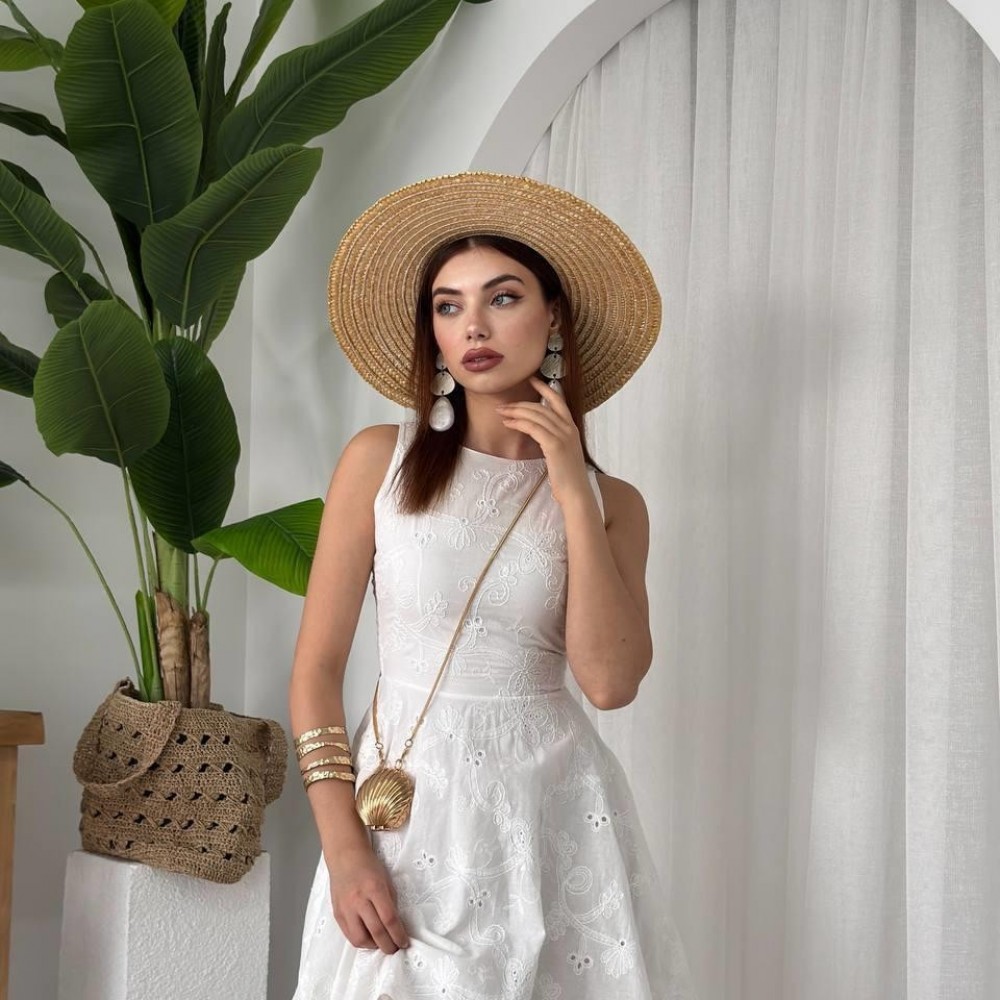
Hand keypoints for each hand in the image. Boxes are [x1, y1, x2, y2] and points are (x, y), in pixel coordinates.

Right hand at [327, 844, 408, 953]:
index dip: (398, 934)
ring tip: (381, 944)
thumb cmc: (369, 867)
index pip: (389, 919)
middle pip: (376, 931)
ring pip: (360, 939)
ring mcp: (346, 908)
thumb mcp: (386, 880)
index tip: (404, 942)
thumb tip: (396, 926)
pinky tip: (369, 939)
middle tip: (395, 949)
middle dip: (388, 945)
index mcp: (374, 889)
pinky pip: (349, 935)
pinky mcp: (337, 914)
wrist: (346, 857)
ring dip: (373, 946)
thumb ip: (390, 902)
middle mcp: (359, 900)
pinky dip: (361, 941)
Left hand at [496, 377, 591, 507]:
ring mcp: (563, 435)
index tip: (532, 380)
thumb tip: (538, 434)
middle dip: (520, 403)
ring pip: (536, 415)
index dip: (545, 389)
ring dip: (516, 411)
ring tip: (501, 412)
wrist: (576, 493)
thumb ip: (554, 440)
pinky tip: (508, 423)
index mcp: (573, 428)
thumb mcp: (563, 454)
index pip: (559, 401)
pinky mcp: (554, 445)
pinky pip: (533, 427)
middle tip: (504, 404)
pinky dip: (518, 423)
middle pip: (542, 407)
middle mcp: (570, 428)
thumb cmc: (567, 478)